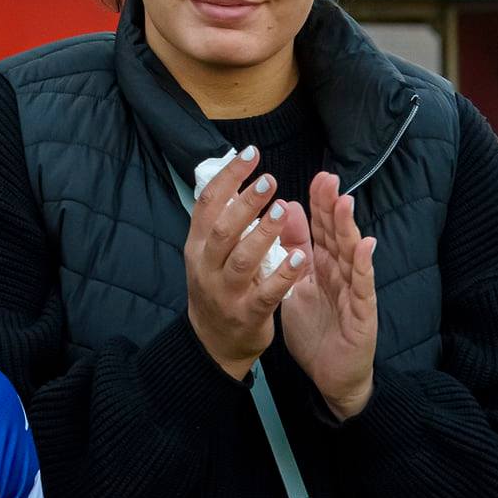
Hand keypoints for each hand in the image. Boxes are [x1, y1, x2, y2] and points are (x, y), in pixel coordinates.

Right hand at [183, 147, 312, 380]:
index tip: (251, 154)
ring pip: (243, 260)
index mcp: (198, 245)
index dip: (229, 177)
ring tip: (283, 210)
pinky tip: (300, 256)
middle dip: (245, 203)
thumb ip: (222, 219)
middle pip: (223, 229)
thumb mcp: (209, 253)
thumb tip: (239, 176)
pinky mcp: (247, 315)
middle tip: (269, 180)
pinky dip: (283, 274)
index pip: (208, 204)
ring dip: (264, 233)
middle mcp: (207, 267)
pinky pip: (266, 293)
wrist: (212, 343)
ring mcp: (226, 292)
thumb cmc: (217, 287)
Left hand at [280, 172, 377, 420]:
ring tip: (344, 203)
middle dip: (332, 207)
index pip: (322, 230)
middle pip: (338, 235)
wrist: (332, 376)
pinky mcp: (362, 315)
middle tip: (328, 178)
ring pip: (352, 256)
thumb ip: (294, 252)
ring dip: (348, 229)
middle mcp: (342, 274)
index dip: (320, 205)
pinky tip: (366, 247)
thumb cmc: (316, 331)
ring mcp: (354, 293)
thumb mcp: (298, 286)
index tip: (317, 178)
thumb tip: (288, 211)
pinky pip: (362, 288)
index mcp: (324, 267)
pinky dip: (363, 267)